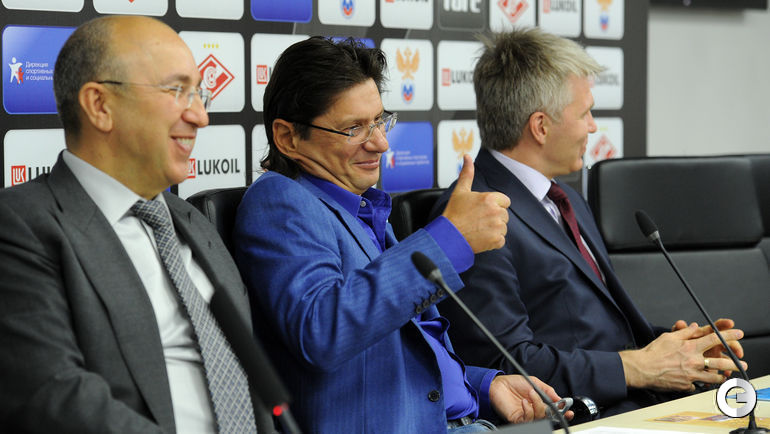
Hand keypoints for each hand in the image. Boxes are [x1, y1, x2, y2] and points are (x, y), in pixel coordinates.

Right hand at [442, 154, 510, 252]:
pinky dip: (493, 241)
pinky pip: (501, 240)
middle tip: (478, 220)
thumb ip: (467, 173)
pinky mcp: (496, 240)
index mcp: (489, 198)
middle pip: (504, 215)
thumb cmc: (453, 214)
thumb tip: (467, 156)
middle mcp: (495, 212)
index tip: (482, 210)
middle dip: (494, 218)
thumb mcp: (460, 191)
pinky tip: (481, 238)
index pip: (505, 201)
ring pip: (503, 227)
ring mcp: (497, 227)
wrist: (448, 236)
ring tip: (478, 229)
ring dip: (494, 230)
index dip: (494, 205)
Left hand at [489, 374, 572, 423]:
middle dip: (552, 412)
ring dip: (538, 406)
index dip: (563, 414)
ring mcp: (526, 416)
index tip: (569, 412)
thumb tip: (560, 400)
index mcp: (540, 404)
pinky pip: (527, 420)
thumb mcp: (535, 383)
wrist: (497, 384)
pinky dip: (528, 410)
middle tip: (552, 405)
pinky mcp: (517, 419)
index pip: (554, 412)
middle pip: (548, 418)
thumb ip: (548, 391)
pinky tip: (524, 402)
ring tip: (531, 394)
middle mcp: (534, 411)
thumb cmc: (514, 383)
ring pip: (539, 419)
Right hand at [620, 322, 745, 390]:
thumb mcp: (668, 337)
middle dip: (734, 362)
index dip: (729, 336)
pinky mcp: (686, 386)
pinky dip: (697, 383)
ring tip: (725, 376)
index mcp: (690, 347)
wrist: (642, 369)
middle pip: (720, 362)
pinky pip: (696, 385)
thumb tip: (695, 327)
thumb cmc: (653, 352)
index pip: (714, 339)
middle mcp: (693, 362)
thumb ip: (684, 332)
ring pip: (713, 377)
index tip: (739, 334)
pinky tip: (696, 383)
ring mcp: (691, 375)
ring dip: (721, 376)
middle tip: (742, 363)